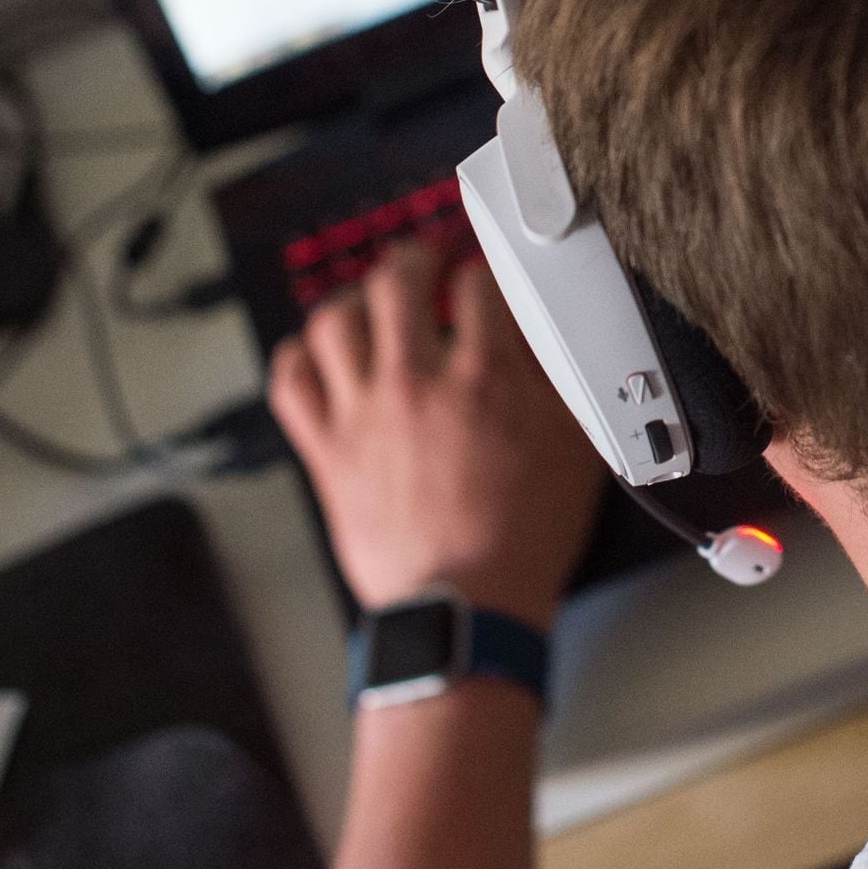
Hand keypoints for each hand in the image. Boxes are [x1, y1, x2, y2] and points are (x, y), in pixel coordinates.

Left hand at [268, 240, 603, 627]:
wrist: (467, 610)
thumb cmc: (521, 540)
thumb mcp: (575, 449)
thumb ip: (563, 381)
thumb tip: (557, 336)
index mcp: (485, 377)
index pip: (478, 281)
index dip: (485, 268)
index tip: (486, 276)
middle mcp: (417, 383)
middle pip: (398, 279)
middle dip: (416, 258)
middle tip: (427, 262)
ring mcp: (364, 415)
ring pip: (334, 320)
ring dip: (355, 299)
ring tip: (372, 302)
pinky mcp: (327, 451)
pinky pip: (292, 381)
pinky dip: (301, 356)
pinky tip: (321, 353)